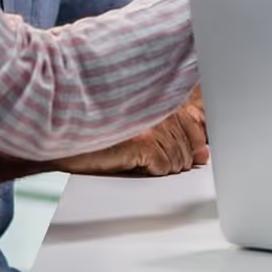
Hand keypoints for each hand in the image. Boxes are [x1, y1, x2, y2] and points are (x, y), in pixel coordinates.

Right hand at [56, 94, 207, 176]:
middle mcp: (157, 108)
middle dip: (179, 159)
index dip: (194, 144)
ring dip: (165, 167)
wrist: (68, 141)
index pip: (193, 124)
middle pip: (187, 143)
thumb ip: (174, 138)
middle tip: (159, 162)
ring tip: (146, 163)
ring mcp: (151, 123)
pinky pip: (163, 165)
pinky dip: (155, 171)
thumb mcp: (141, 134)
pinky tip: (139, 165)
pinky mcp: (142, 141)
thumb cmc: (100, 136)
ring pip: (177, 157)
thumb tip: (203, 153)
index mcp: (158, 100)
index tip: (193, 154)